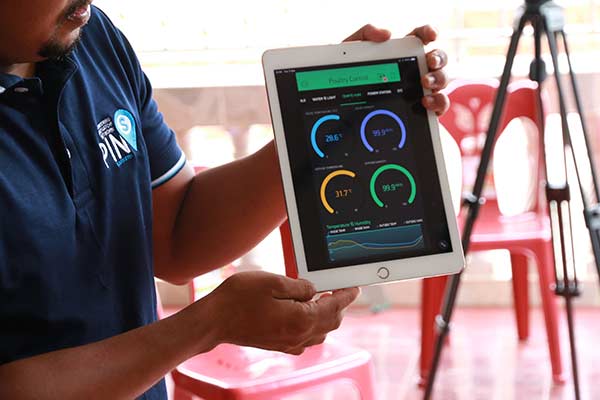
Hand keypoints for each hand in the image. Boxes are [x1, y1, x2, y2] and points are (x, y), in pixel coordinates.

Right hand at [202, 271, 358, 354]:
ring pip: (320, 332)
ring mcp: (288, 343)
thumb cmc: (239, 298)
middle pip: (331, 322)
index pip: (334, 307)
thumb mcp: (273, 281)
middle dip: (339, 306)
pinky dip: (313, 326)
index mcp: (301, 319)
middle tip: (340, 290)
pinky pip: (306, 339)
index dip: (347, 295)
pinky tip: (304, 314)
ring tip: (324, 299)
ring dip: (327, 317)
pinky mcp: (278, 345)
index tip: (354, 287)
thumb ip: (300, 286)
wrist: (213, 321)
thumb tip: (313, 290)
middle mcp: (298, 336)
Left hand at [344, 24, 449, 115]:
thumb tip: (386, 34)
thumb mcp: (352, 51)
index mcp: (403, 53)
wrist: (346, 105)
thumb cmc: (351, 76)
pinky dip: (438, 102)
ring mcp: (422, 89)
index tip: (431, 35)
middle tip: (429, 62)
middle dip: (438, 57)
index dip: (429, 32)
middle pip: (438, 58)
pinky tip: (426, 102)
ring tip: (425, 83)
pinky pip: (439, 105)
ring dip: (438, 79)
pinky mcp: (424, 108)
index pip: (421, 37)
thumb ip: (365, 34)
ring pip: (442, 80)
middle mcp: (416, 69)